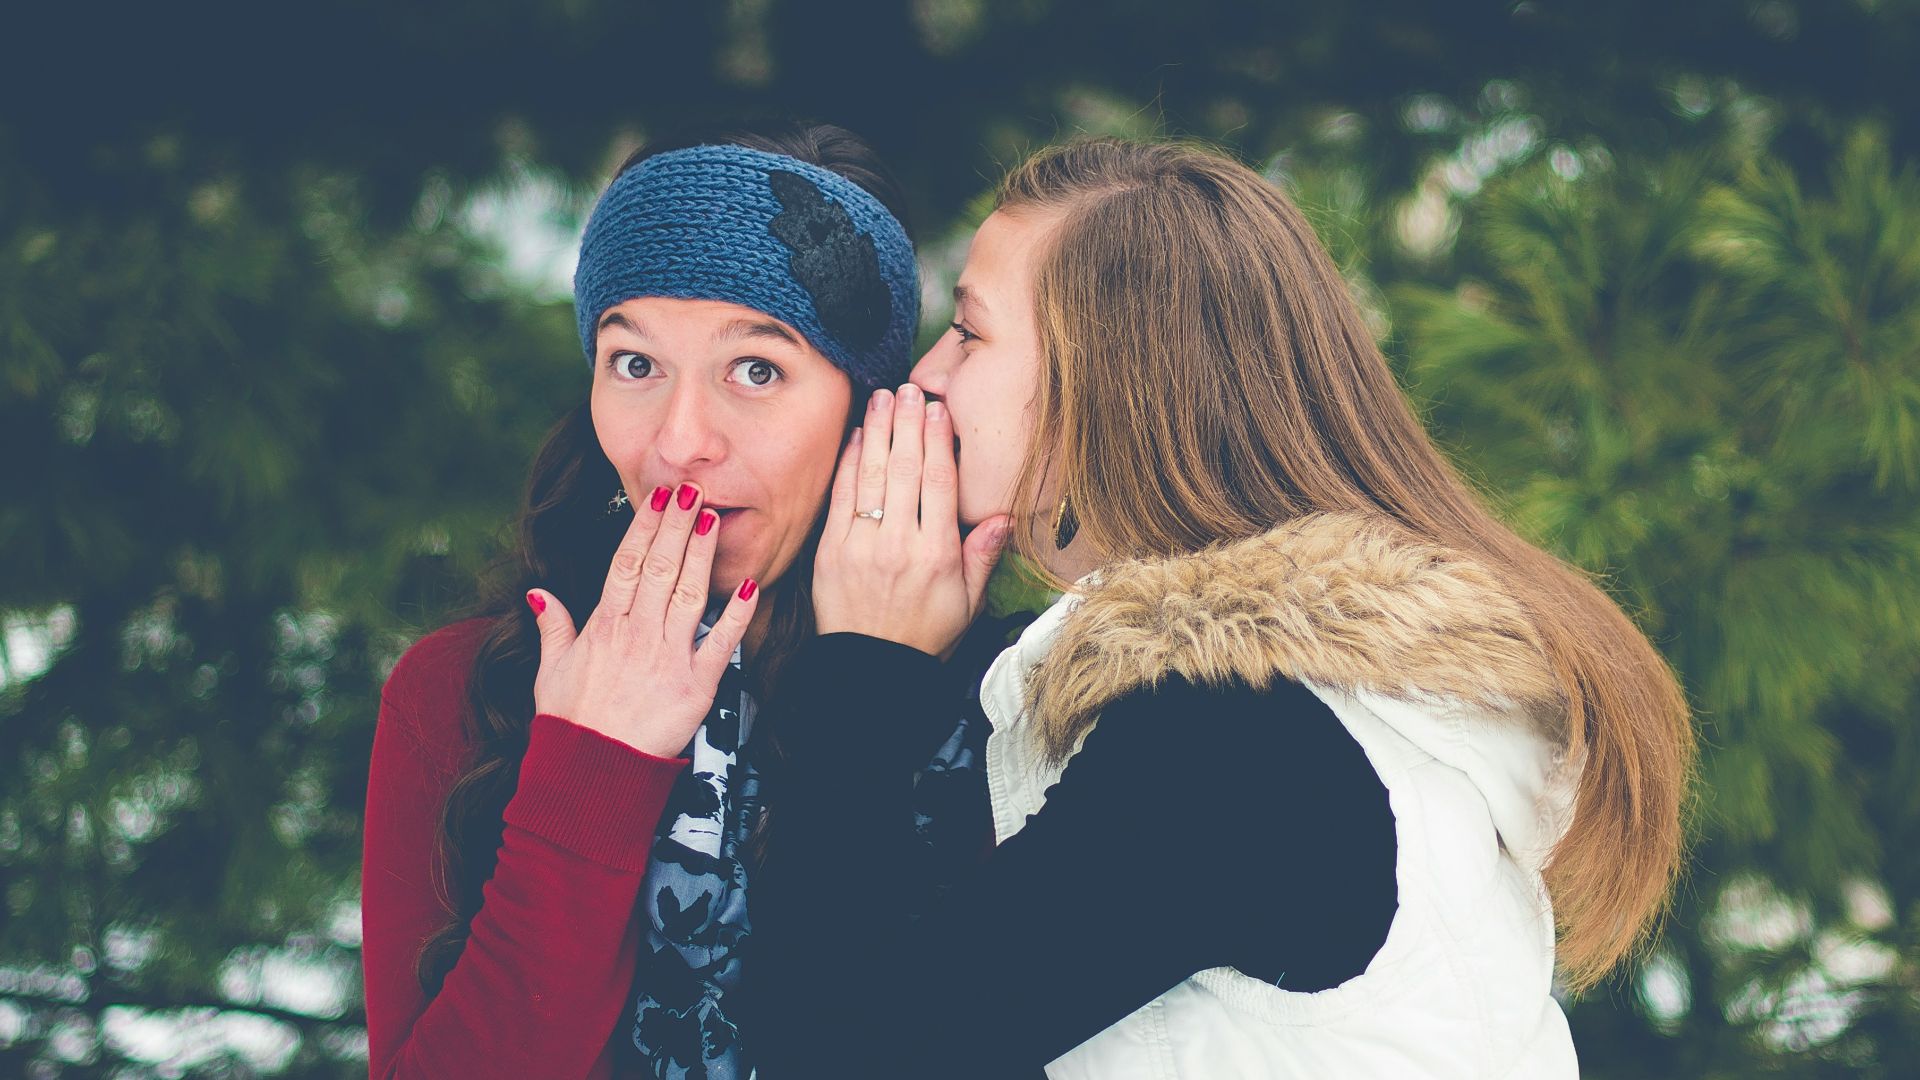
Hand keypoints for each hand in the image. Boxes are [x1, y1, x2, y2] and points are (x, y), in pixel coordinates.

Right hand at [525, 483, 759, 757]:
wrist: (590, 772)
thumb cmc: (570, 724)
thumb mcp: (550, 672)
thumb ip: (552, 627)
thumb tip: (538, 593)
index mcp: (603, 627)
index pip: (626, 564)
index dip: (644, 528)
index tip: (657, 498)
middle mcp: (636, 635)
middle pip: (659, 568)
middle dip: (676, 526)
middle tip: (691, 489)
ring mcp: (667, 658)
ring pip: (688, 594)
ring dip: (701, 554)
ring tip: (714, 518)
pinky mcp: (696, 686)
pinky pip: (720, 644)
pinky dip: (736, 614)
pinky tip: (750, 585)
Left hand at [813, 384, 1010, 656]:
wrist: (872, 670)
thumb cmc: (924, 635)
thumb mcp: (968, 603)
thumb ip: (982, 556)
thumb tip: (1003, 516)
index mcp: (937, 555)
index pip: (939, 484)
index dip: (939, 441)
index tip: (939, 410)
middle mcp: (899, 545)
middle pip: (905, 469)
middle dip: (908, 423)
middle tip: (910, 388)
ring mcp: (862, 545)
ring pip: (872, 476)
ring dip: (878, 431)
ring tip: (883, 397)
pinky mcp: (831, 551)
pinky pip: (842, 497)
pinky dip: (850, 463)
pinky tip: (858, 435)